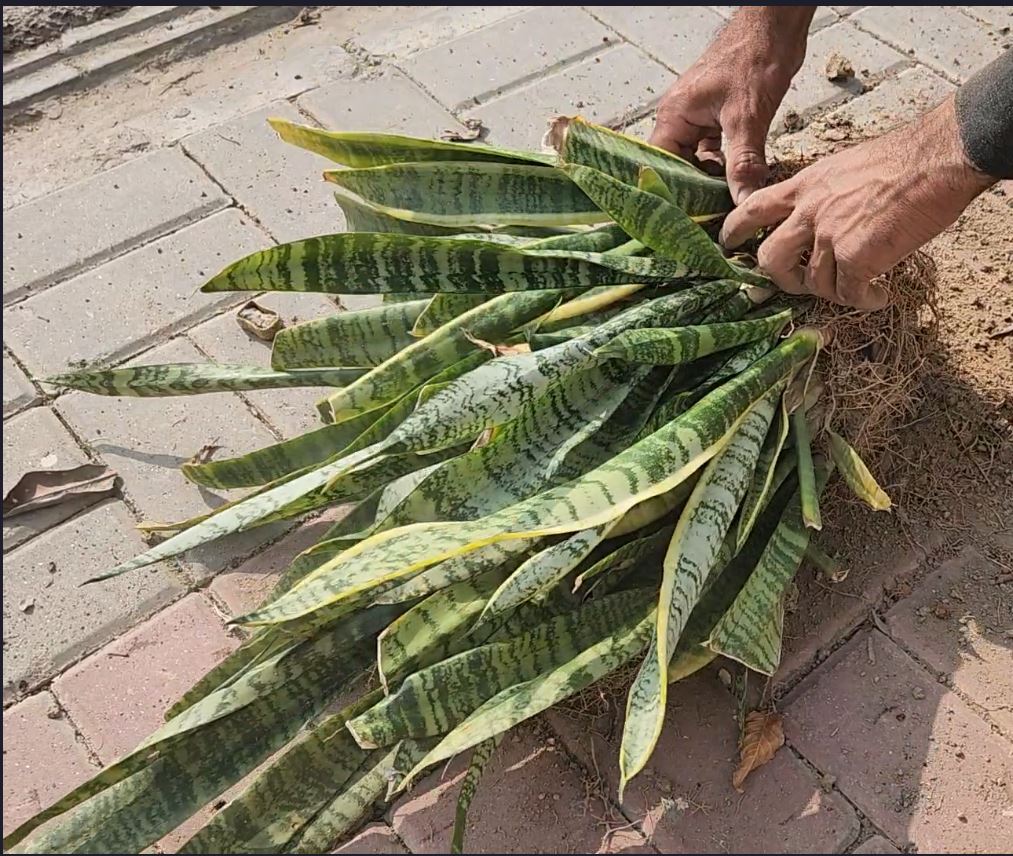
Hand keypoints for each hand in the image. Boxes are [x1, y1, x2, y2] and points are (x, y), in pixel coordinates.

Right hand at [650, 7, 813, 202]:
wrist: (776, 24)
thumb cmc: (753, 57)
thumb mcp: (748, 117)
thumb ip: (744, 163)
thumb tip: (743, 203)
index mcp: (673, 118)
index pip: (659, 167)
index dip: (668, 194)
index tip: (683, 221)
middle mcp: (680, 121)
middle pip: (678, 170)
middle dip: (693, 193)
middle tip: (709, 221)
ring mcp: (699, 120)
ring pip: (698, 163)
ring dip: (712, 182)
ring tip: (724, 208)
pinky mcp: (718, 120)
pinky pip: (715, 153)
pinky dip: (726, 168)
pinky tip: (738, 184)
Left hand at [719, 96, 993, 309]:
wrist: (938, 157)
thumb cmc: (903, 159)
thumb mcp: (844, 167)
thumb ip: (824, 194)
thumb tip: (824, 219)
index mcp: (804, 186)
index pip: (751, 208)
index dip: (733, 231)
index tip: (727, 246)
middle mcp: (809, 211)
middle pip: (769, 257)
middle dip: (780, 279)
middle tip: (801, 284)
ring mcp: (830, 235)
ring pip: (813, 283)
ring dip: (835, 292)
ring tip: (861, 288)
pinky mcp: (856, 256)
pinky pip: (849, 294)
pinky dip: (864, 300)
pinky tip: (880, 295)